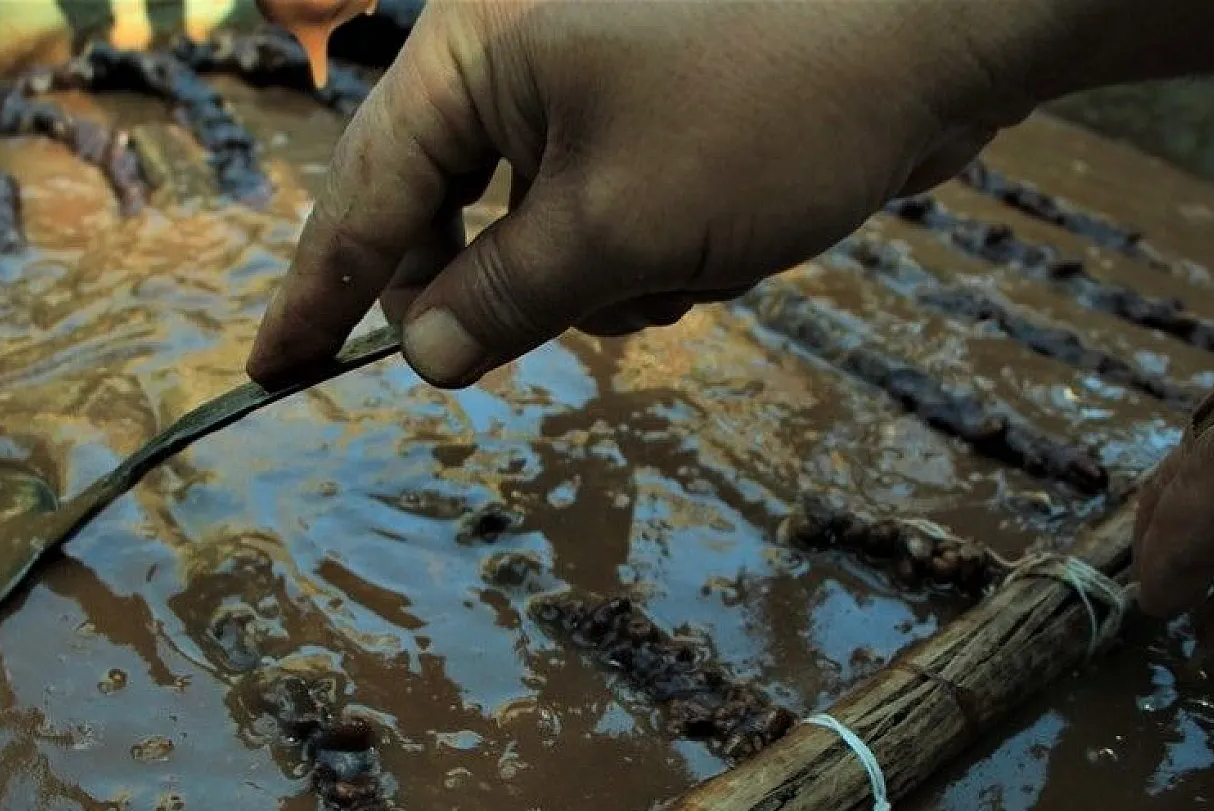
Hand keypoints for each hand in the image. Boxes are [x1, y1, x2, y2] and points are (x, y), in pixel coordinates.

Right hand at [246, 0, 1035, 389]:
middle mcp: (520, 60)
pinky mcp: (660, 124)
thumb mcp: (617, 224)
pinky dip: (657, 256)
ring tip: (690, 256)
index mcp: (477, 53)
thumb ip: (504, 299)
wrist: (942, 32)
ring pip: (545, 238)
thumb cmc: (769, 107)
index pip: (366, 191)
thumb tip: (421, 355)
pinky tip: (727, 241)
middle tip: (544, 329)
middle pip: (453, 216)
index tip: (271, 372)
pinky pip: (614, 224)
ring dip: (608, 279)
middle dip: (511, 288)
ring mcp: (595, 90)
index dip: (318, 294)